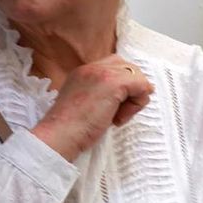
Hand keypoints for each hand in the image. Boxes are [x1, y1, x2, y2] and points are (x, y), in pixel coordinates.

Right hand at [32, 56, 153, 160]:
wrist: (58, 136)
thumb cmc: (71, 129)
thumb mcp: (86, 104)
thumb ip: (102, 94)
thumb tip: (129, 95)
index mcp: (84, 71)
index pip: (116, 66)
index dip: (123, 87)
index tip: (112, 108)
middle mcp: (93, 67)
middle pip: (130, 69)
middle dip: (131, 91)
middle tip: (116, 113)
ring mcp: (103, 73)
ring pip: (138, 78)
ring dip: (134, 100)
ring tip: (115, 117)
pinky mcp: (113, 83)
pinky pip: (143, 86)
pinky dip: (137, 105)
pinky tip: (118, 119)